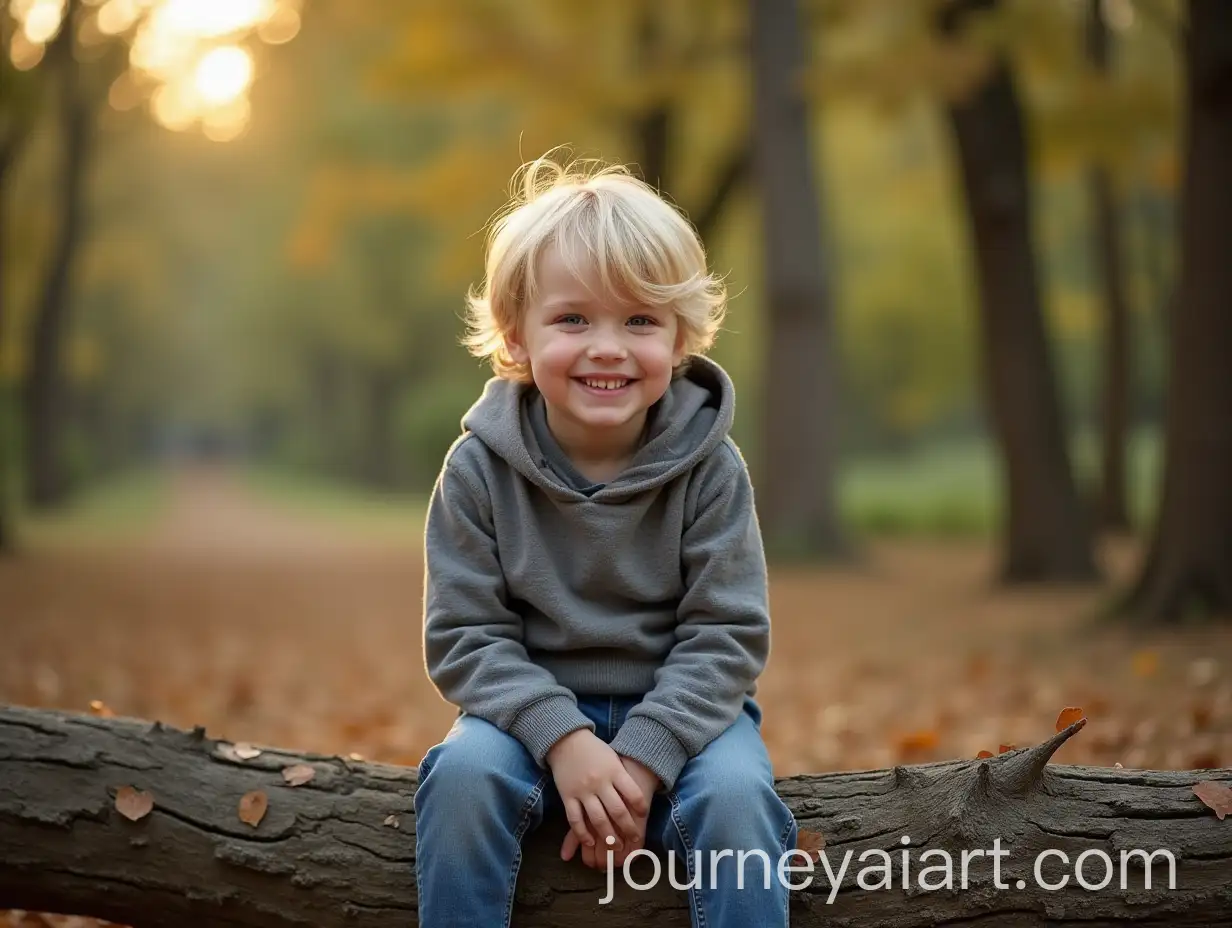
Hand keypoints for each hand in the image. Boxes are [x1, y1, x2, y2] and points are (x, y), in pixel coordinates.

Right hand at [547, 730, 647, 864]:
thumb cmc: (594, 750)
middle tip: (633, 838)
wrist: (566, 740)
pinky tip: (589, 841)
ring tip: (616, 846)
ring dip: (609, 836)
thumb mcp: (613, 758)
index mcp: (614, 771)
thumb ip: (622, 777)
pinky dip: (583, 833)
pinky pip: (575, 819)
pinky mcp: (567, 796)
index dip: (641, 807)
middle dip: (628, 828)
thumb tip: (637, 799)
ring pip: (598, 819)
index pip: (633, 794)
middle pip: (618, 811)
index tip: (643, 815)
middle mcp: (599, 782)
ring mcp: (582, 790)